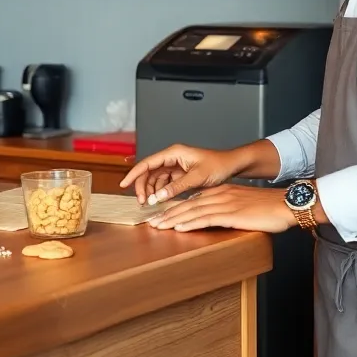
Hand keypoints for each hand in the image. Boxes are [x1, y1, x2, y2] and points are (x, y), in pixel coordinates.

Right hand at [120, 144, 244, 205]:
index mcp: (174, 153)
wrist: (232, 166)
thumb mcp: (197, 177)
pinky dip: (160, 192)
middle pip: (149, 172)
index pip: (148, 163)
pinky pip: (164, 184)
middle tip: (142, 202)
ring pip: (156, 179)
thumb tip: (157, 196)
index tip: (124, 184)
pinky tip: (159, 201)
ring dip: (151, 191)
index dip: (134, 173)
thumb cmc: (218, 165)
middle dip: (143, 186)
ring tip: (150, 204)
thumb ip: (176, 187)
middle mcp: (172, 158)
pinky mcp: (180, 175)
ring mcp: (175, 167)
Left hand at [147, 184, 294, 232]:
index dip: (176, 208)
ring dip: (172, 219)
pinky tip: (178, 228)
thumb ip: (230, 210)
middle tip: (152, 222)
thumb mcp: (245, 205)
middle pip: (188, 204)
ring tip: (157, 226)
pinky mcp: (231, 214)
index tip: (163, 215)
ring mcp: (225, 203)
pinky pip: (205, 219)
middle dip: (168, 214)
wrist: (287, 204)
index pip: (193, 199)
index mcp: (223, 192)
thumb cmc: (270, 208)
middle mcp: (220, 195)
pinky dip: (189, 223)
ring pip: (192, 211)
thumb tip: (220, 220)